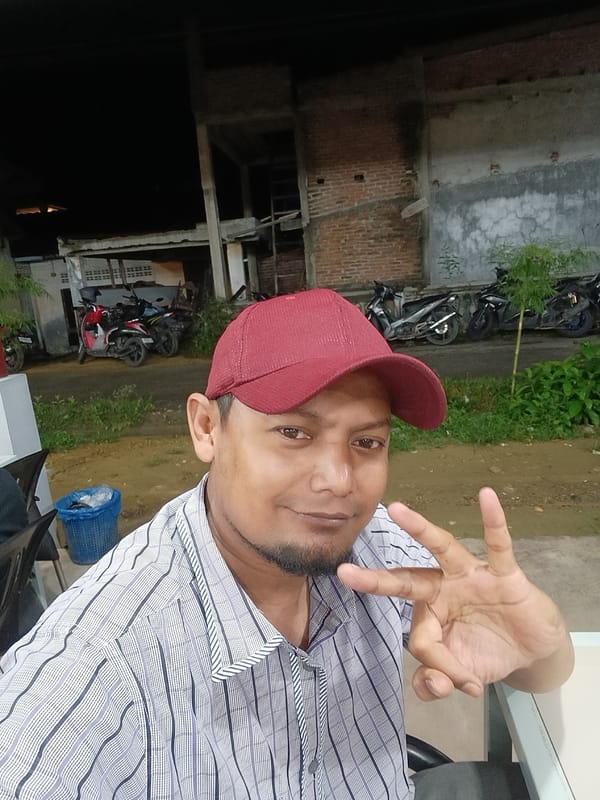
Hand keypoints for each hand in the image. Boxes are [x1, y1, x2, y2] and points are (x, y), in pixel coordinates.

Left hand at [337, 487, 572, 700]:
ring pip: (441, 548)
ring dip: (418, 529)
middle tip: (343, 573)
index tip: (461, 683)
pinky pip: (498, 545)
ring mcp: (471, 576)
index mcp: (429, 610)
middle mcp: (443, 587)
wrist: (532, 648)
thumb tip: (429, 687)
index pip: (420, 638)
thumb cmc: (488, 649)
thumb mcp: (462, 673)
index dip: (439, 664)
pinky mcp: (503, 573)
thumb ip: (438, 680)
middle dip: (376, 580)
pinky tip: (487, 497)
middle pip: (405, 580)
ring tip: (395, 510)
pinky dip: (494, 522)